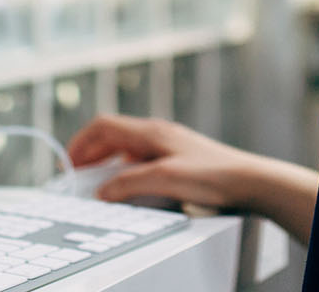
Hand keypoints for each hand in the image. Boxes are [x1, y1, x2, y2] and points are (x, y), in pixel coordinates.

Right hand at [65, 114, 258, 208]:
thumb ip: (128, 184)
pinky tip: (132, 186)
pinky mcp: (179, 158)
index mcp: (150, 132)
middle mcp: (158, 133)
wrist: (250, 180)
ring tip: (100, 182)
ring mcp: (169, 144)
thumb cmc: (213, 175)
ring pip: (127, 148)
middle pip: (113, 136)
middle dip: (91, 153)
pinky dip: (127, 169)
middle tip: (78, 174)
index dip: (81, 143)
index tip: (68, 162)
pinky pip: (143, 159)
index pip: (103, 126)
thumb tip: (102, 191)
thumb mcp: (164, 180)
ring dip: (108, 162)